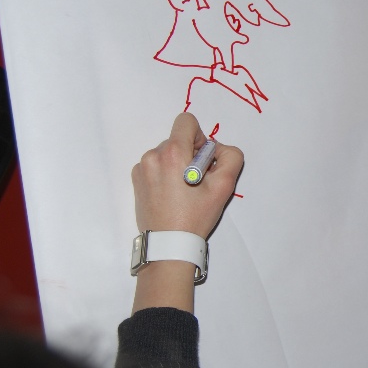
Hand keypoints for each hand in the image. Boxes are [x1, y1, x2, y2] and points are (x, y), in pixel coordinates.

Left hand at [131, 112, 243, 238]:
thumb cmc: (195, 217)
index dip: (200, 137)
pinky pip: (155, 165)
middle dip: (190, 155)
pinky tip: (171, 195)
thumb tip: (217, 149)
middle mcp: (152, 156)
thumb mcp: (224, 187)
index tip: (202, 160)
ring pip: (167, 153)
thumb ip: (230, 157)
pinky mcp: (137, 180)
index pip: (186, 122)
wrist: (169, 245)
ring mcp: (141, 168)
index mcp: (172, 153)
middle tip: (196, 182)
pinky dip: (165, 174)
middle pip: (177, 139)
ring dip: (177, 165)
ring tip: (183, 191)